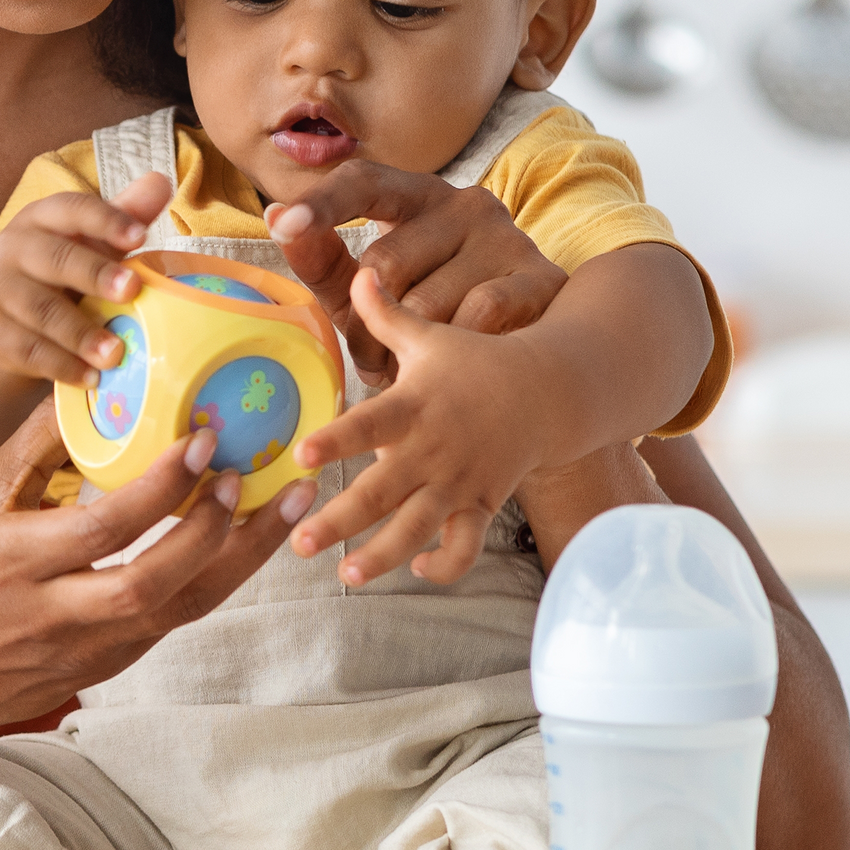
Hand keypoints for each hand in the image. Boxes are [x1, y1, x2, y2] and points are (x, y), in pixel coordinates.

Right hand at [0, 173, 171, 386]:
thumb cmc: (62, 268)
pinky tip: (92, 378)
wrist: (4, 313)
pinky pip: (29, 351)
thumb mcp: (89, 241)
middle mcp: (14, 249)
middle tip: (132, 291)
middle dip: (94, 274)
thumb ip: (123, 216)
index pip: (72, 209)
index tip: (140, 235)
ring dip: (80, 333)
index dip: (105, 220)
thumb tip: (161, 182)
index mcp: (42, 218)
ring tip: (116, 353)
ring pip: (40, 310)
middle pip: (54, 258)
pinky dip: (63, 366)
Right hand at [0, 400, 317, 741]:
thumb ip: (33, 449)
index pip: (103, 528)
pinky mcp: (110, 666)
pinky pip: (176, 620)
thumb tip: (94, 386)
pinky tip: (250, 541)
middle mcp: (54, 613)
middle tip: (253, 475)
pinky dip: (218, 579)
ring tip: (288, 506)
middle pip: (153, 582)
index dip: (160, 488)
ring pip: (181, 609)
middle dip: (213, 530)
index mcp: (13, 563)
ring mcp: (88, 649)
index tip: (202, 441)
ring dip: (241, 559)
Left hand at [266, 161, 565, 381]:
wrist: (522, 357)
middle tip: (375, 357)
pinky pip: (477, 317)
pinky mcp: (539, 276)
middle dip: (365, 327)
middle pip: (383, 264)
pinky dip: (456, 350)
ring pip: (426, 303)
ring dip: (406, 351)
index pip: (363, 181)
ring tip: (414, 364)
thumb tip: (275, 216)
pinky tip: (460, 361)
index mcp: (415, 196)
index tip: (284, 224)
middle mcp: (464, 204)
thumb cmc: (427, 316)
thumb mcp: (365, 292)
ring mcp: (506, 237)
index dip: (322, 204)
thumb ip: (323, 261)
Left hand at [288, 268, 554, 585]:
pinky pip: (466, 545)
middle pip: (383, 491)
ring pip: (419, 527)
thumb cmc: (475, 361)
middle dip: (342, 520)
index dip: (338, 439)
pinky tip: (418, 566)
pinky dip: (445, 564)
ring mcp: (459, 482)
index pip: (371, 424)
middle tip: (301, 542)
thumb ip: (385, 314)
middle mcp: (434, 449)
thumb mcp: (431, 335)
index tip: (303, 455)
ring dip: (384, 556)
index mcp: (415, 406)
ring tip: (348, 576)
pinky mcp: (481, 505)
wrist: (548, 390)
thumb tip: (355, 273)